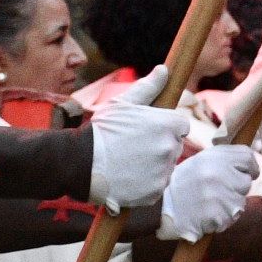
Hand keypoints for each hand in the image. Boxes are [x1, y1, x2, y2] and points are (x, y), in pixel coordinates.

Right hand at [85, 66, 188, 208]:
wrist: (80, 162)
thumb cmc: (101, 129)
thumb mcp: (122, 103)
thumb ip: (148, 87)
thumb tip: (164, 70)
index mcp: (168, 124)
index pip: (180, 126)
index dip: (165, 127)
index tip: (147, 131)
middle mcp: (171, 147)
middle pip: (174, 146)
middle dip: (159, 146)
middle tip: (132, 147)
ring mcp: (164, 171)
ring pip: (166, 167)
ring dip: (154, 165)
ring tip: (128, 162)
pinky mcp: (155, 192)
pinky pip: (157, 186)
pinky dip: (146, 184)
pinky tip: (127, 177)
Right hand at [158, 144, 256, 242]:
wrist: (160, 208)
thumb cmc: (184, 184)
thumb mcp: (201, 161)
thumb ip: (225, 158)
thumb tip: (251, 159)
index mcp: (213, 157)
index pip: (247, 156)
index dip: (249, 166)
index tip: (245, 172)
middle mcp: (217, 173)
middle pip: (246, 181)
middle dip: (236, 188)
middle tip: (216, 190)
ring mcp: (218, 195)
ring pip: (241, 201)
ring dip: (230, 204)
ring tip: (209, 203)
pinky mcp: (218, 215)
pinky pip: (232, 216)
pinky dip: (223, 218)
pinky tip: (207, 214)